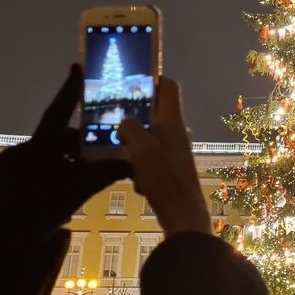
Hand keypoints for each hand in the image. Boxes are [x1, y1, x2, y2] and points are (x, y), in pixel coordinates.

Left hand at [0, 66, 130, 294]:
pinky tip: (65, 197)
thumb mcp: (71, 197)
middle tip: (101, 154)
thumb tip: (129, 162)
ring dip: (67, 166)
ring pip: (47, 161)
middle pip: (56, 141)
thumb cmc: (29, 218)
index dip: (69, 90)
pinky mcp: (3, 188)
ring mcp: (8, 172)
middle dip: (79, 146)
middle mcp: (19, 155)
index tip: (78, 67)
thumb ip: (101, 176)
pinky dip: (53, 180)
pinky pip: (35, 175)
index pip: (57, 112)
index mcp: (34, 150)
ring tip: (88, 181)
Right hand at [119, 79, 211, 235]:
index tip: (130, 82)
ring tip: (116, 152)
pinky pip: (150, 160)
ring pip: (149, 138)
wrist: (183, 215)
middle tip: (111, 119)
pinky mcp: (169, 170)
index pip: (169, 87)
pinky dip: (140, 167)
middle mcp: (175, 133)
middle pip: (155, 113)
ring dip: (133, 145)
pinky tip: (135, 180)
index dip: (152, 79)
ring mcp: (173, 152)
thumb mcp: (141, 149)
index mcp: (172, 121)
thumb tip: (124, 124)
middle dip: (134, 117)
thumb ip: (130, 129)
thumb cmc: (165, 177)